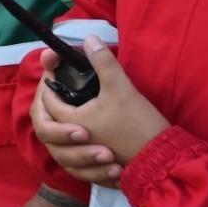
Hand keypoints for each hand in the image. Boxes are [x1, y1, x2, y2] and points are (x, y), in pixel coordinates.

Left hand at [35, 37, 168, 182]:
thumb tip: (90, 39)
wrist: (160, 158)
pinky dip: (77, 150)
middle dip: (51, 104)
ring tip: (72, 110)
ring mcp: (83, 157)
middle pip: (47, 123)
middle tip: (62, 88)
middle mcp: (71, 143)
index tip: (57, 69)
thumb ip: (103, 62)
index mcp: (71, 122)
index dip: (50, 82)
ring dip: (62, 129)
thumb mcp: (120, 88)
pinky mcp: (96, 167)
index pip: (47, 101)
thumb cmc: (137, 124)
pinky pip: (76, 161)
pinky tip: (86, 136)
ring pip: (60, 144)